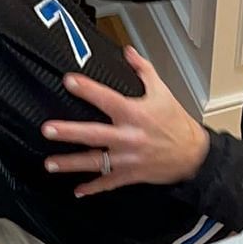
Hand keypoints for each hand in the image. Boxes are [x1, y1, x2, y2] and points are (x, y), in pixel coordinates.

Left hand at [41, 46, 208, 196]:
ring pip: (95, 162)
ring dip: (71, 163)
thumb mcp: (162, 92)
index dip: (88, 90)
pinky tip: (77, 191)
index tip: (69, 81)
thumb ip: (143, 70)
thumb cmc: (176, 123)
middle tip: (48, 130)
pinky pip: (109, 182)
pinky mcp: (131, 174)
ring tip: (50, 163)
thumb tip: (128, 52)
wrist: (194, 154)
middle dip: (70, 132)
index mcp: (135, 114)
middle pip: (94, 134)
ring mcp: (128, 158)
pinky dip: (93, 188)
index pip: (107, 99)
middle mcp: (129, 137)